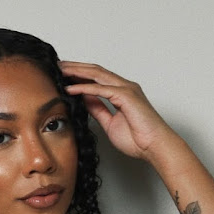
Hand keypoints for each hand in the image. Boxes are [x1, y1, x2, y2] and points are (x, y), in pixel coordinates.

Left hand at [59, 61, 174, 160]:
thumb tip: (84, 100)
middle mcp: (125, 87)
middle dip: (76, 67)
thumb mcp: (110, 123)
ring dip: (77, 71)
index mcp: (122, 92)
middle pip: (95, 71)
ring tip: (60, 71)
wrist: (155, 148)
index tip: (63, 74)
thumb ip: (98, 109)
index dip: (80, 74)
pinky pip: (100, 89)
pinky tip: (70, 89)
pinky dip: (84, 88)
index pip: (97, 78)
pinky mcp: (126, 96)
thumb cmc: (139, 140)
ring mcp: (126, 89)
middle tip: (57, 65)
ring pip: (97, 75)